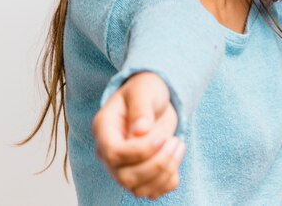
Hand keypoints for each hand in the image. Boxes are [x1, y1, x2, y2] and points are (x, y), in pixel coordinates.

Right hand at [92, 71, 186, 199]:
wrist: (153, 99)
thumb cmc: (145, 90)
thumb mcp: (144, 90)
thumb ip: (141, 108)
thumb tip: (140, 130)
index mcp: (103, 129)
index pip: (113, 153)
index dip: (139, 151)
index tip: (162, 137)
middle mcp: (108, 152)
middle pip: (125, 177)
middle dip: (157, 163)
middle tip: (175, 141)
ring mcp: (122, 167)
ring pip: (139, 189)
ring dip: (165, 172)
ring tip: (179, 144)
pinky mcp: (139, 175)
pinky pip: (152, 192)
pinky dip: (168, 181)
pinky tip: (176, 156)